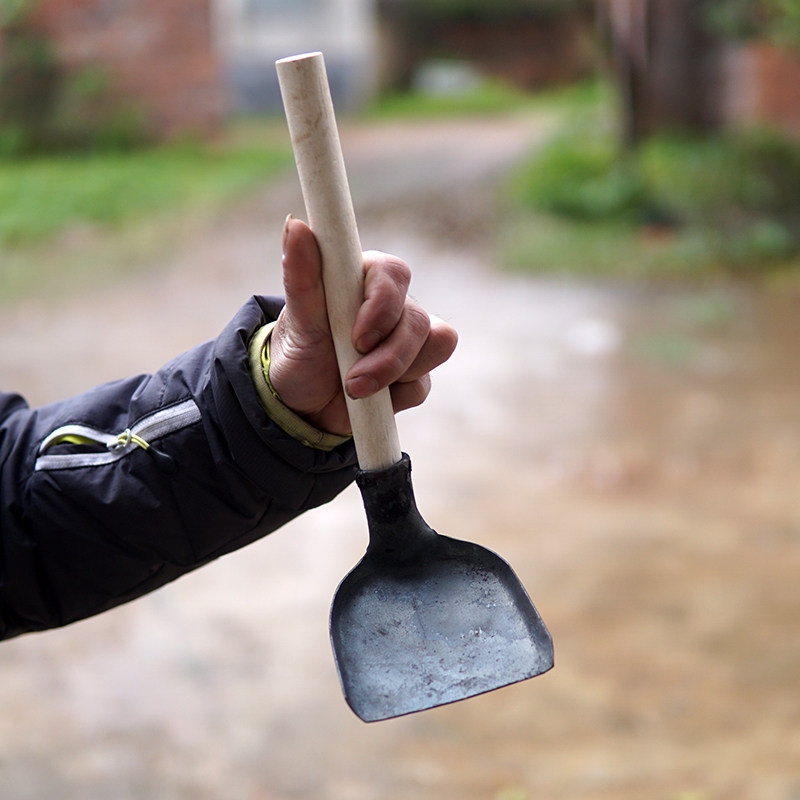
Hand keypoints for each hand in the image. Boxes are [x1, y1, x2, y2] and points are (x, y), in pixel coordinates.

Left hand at [267, 217, 457, 435]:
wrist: (300, 403)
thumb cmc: (299, 351)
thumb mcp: (297, 319)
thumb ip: (301, 274)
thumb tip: (295, 225)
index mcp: (366, 280)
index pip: (395, 275)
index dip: (383, 306)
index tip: (358, 337)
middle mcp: (394, 306)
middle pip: (419, 321)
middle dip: (388, 357)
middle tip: (351, 381)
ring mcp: (408, 340)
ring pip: (434, 348)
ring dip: (393, 375)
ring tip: (354, 389)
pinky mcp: (415, 374)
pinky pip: (423, 384)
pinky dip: (394, 398)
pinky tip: (367, 398)